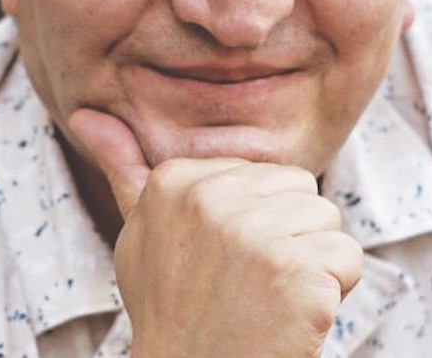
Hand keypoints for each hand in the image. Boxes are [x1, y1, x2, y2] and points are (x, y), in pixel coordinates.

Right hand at [68, 109, 362, 357]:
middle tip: (251, 283)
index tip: (222, 262)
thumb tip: (83, 115)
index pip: (265, 173)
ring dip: (313, 265)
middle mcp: (211, 198)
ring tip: (270, 298)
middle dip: (289, 236)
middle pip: (301, 188)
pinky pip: (348, 259)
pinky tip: (293, 317)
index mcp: (175, 181)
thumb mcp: (138, 236)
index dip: (258, 221)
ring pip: (328, 220)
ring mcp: (254, 234)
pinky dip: (333, 293)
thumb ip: (122, 168)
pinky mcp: (296, 271)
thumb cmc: (172, 308)